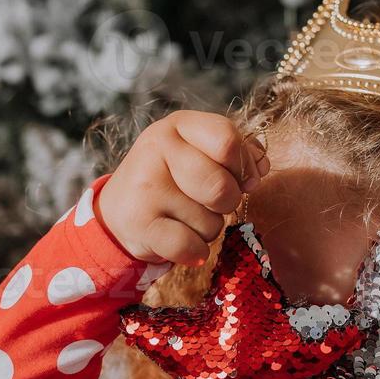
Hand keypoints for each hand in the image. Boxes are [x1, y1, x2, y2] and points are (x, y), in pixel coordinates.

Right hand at [97, 110, 268, 265]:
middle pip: (222, 186)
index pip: (227, 139)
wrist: (119, 212)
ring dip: (208, 229)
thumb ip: (236, 153)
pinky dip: (195, 252)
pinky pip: (191, 247)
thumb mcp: (199, 154)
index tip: (240, 178)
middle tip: (210, 202)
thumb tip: (261, 165)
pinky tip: (181, 242)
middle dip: (228, 203)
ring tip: (184, 217)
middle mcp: (158, 148)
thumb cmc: (173, 180)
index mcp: (180, 125)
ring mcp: (146, 186)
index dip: (243, 165)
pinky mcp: (140, 223)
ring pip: (211, 223)